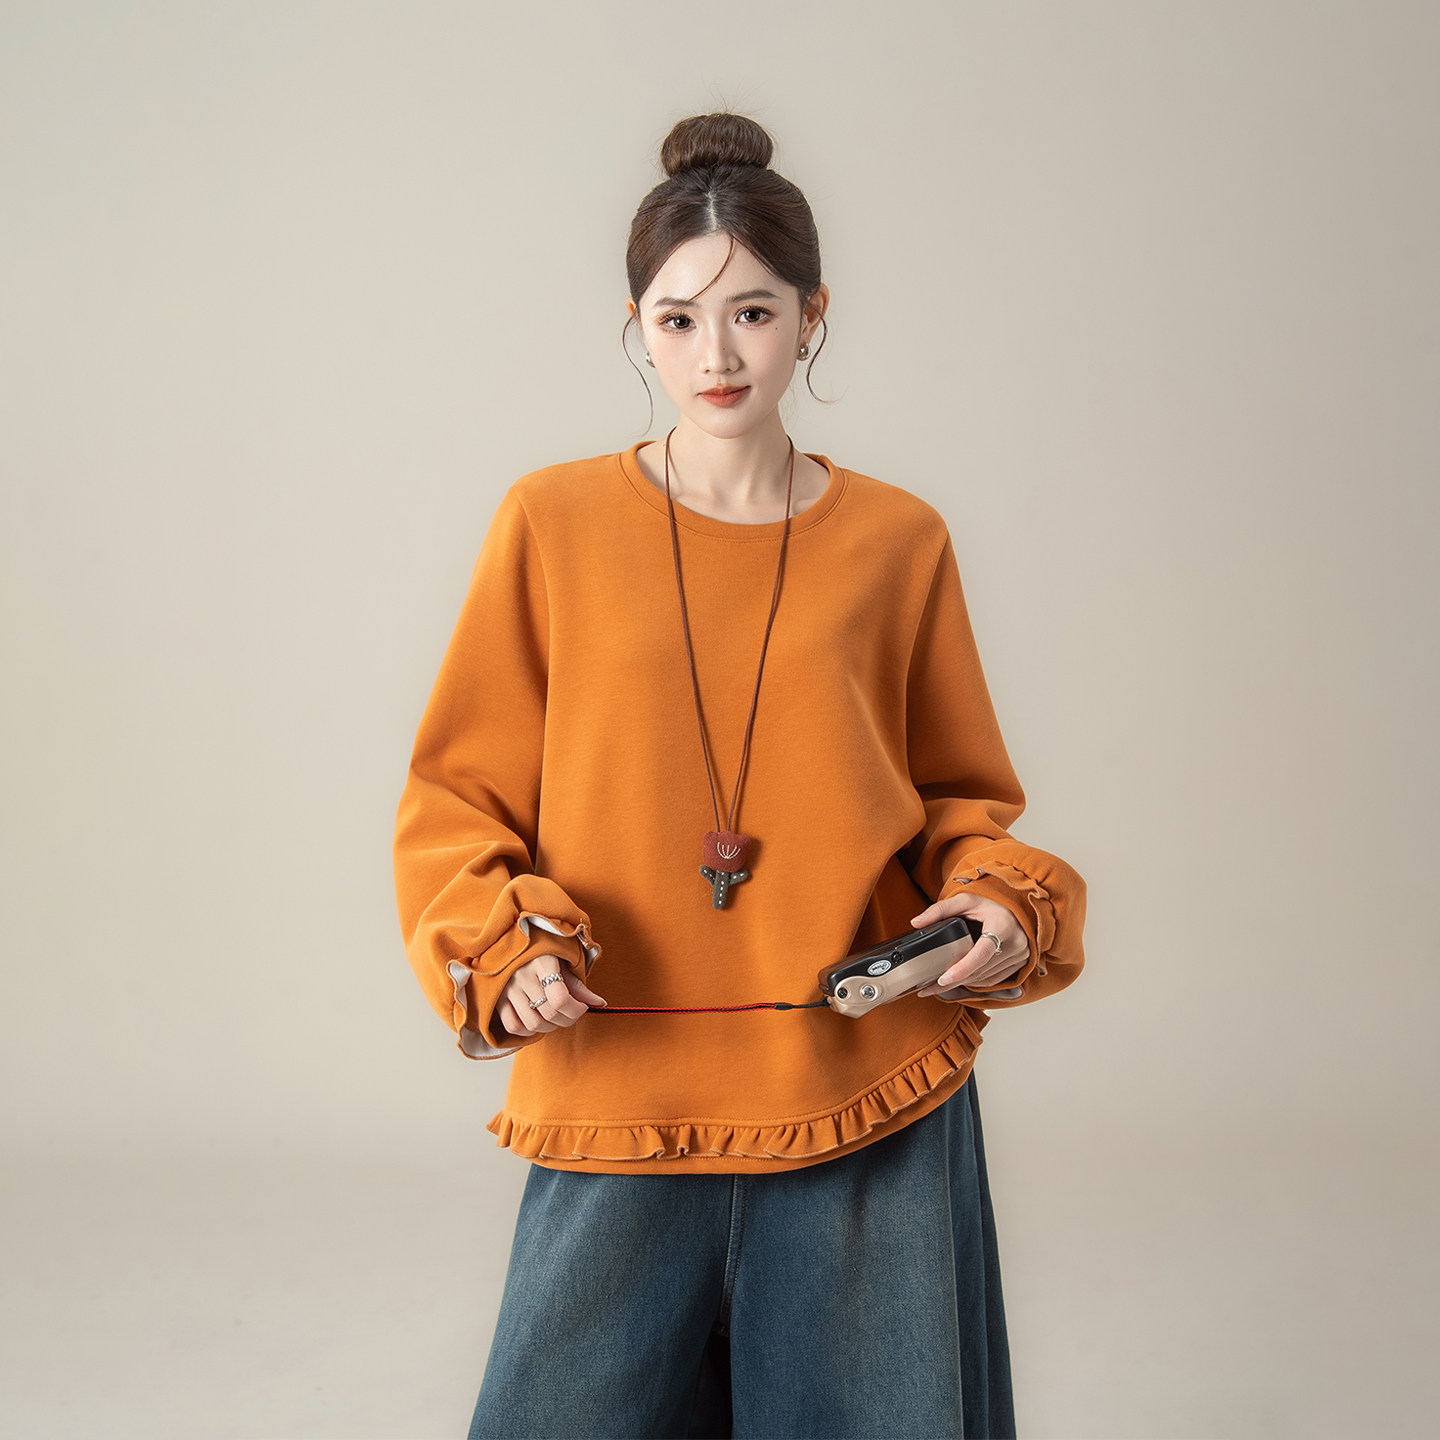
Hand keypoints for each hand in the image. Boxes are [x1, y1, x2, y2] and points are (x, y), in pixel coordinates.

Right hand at [495, 953, 607, 1039]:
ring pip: (533, 1023)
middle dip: (568, 1019)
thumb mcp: (563, 960)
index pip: (560, 998)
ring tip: (556, 1016)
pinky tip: (538, 1020)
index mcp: (542, 961)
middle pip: (549, 1013)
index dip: (575, 1009)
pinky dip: (528, 1030)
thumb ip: (579, 984)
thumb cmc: (543, 951)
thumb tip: (600, 1003)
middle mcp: (523, 976)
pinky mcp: (498, 998)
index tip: (582, 1006)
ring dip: (550, 1027)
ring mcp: (508, 989)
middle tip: (572, 1013)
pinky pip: (513, 1026)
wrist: (512, 940)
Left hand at [908, 894, 1028, 999]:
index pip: (982, 953)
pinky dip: (976, 982)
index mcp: (1002, 925)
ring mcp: (1020, 955)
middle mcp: (1016, 942)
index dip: (962, 968)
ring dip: (963, 984)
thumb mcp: (965, 900)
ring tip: (939, 986)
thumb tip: (916, 922)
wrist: (1017, 905)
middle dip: (954, 981)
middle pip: (980, 970)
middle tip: (929, 987)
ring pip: (986, 978)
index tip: (943, 979)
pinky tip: (960, 981)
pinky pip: (995, 980)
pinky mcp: (1020, 963)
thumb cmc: (991, 901)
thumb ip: (940, 910)